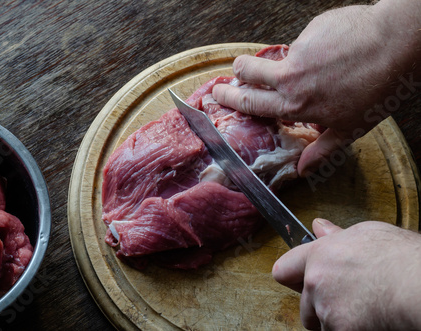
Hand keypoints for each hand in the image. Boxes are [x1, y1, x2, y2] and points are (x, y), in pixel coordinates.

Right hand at [213, 1, 420, 175]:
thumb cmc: (375, 90)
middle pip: (246, 70)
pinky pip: (304, 41)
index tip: (218, 93)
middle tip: (234, 73)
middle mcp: (289, 77)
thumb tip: (303, 170)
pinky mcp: (310, 30)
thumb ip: (322, 149)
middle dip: (236, 72)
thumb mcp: (350, 128)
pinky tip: (334, 52)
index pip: (249, 101)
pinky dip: (313, 48)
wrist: (394, 46)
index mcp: (294, 104)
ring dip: (285, 62)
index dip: (229, 97)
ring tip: (314, 66)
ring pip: (279, 57)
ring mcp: (298, 51)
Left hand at [272, 218, 420, 329]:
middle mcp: (316, 282)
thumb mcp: (368, 234)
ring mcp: (326, 309)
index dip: (292, 278)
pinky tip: (372, 321)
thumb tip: (318, 227)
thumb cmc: (402, 258)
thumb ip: (336, 236)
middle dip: (319, 307)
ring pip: (321, 324)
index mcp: (320, 255)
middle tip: (346, 301)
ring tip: (365, 309)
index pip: (283, 270)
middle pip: (303, 305)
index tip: (301, 282)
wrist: (419, 285)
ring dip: (335, 322)